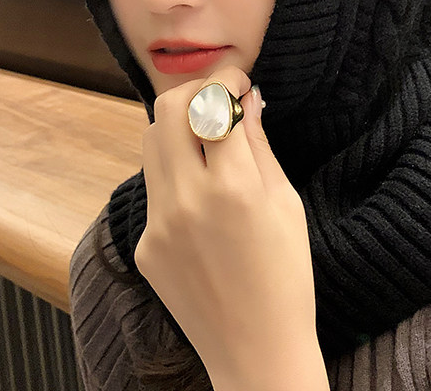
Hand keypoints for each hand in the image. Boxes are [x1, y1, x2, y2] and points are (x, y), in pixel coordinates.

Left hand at [135, 66, 328, 390]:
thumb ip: (258, 144)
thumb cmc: (286, 276)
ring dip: (178, 125)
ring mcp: (157, 223)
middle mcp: (186, 199)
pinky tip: (200, 192)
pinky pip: (153, 186)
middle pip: (168, 108)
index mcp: (232, 187)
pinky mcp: (144, 243)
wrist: (256, 350)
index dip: (228, 79)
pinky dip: (175, 171)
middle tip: (218, 100)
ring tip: (207, 140)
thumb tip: (247, 99)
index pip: (215, 102)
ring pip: (151, 141)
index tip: (239, 80)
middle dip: (195, 90)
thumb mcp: (285, 203)